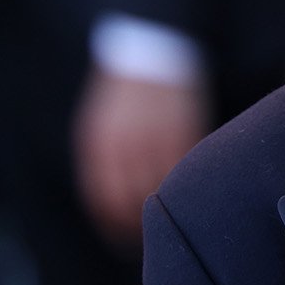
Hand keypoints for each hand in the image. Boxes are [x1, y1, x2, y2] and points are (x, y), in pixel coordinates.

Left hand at [72, 67, 209, 246]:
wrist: (148, 47)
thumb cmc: (122, 92)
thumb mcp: (101, 124)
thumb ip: (103, 160)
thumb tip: (109, 202)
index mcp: (98, 142)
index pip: (103, 199)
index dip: (114, 224)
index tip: (124, 237)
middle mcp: (123, 140)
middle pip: (131, 198)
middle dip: (140, 222)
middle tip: (150, 234)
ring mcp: (154, 132)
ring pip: (160, 184)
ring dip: (165, 203)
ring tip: (170, 214)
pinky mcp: (181, 124)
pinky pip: (183, 164)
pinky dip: (185, 179)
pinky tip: (187, 185)